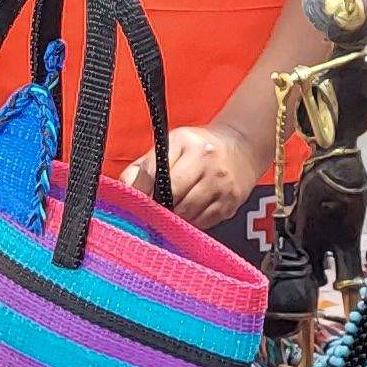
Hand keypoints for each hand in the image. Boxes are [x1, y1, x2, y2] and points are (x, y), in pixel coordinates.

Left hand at [128, 124, 259, 227]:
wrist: (241, 148)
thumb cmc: (198, 148)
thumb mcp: (170, 145)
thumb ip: (143, 167)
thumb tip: (125, 190)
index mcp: (186, 143)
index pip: (156, 173)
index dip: (142, 191)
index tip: (135, 201)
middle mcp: (207, 162)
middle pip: (172, 196)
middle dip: (158, 206)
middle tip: (151, 210)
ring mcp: (221, 185)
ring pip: (187, 214)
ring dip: (173, 217)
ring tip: (168, 212)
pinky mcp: (229, 204)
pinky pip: (202, 223)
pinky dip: (190, 222)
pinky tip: (187, 214)